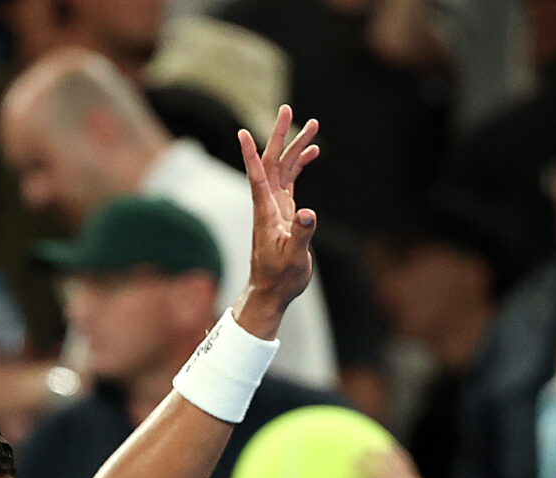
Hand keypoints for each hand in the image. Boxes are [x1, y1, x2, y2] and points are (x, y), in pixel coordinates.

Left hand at [233, 107, 320, 335]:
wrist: (271, 291)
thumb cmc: (280, 277)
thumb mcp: (293, 258)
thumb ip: (301, 235)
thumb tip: (307, 214)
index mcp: (266, 212)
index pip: (257, 177)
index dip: (250, 155)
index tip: (242, 133)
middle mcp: (267, 204)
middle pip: (271, 162)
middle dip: (279, 135)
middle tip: (286, 108)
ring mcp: (275, 206)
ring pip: (283, 168)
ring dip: (295, 146)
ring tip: (313, 124)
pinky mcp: (283, 211)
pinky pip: (290, 180)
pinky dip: (300, 164)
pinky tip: (313, 152)